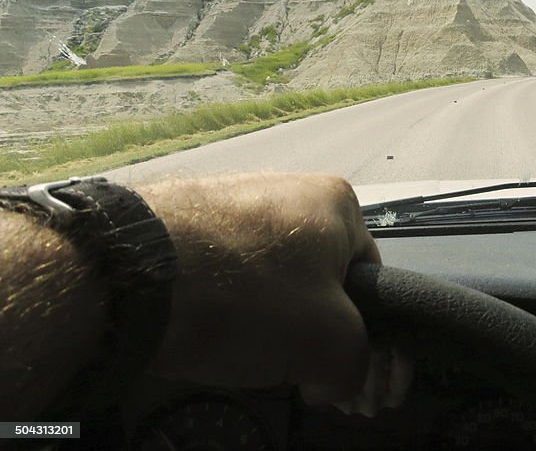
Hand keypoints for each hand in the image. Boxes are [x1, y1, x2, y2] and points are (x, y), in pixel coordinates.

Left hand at [137, 172, 404, 407]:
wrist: (133, 274)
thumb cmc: (248, 297)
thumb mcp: (332, 345)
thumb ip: (357, 366)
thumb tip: (337, 380)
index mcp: (338, 201)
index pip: (370, 280)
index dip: (362, 337)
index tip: (340, 378)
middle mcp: (290, 186)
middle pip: (319, 281)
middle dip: (312, 333)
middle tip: (295, 374)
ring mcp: (233, 199)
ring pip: (269, 279)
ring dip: (268, 323)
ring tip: (243, 353)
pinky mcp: (186, 217)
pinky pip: (223, 273)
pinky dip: (224, 306)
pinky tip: (208, 332)